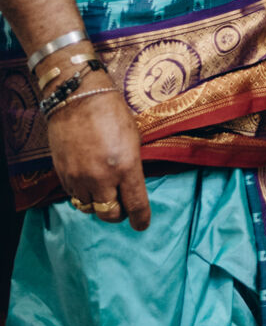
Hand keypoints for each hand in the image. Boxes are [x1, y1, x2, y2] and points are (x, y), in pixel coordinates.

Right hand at [47, 79, 149, 230]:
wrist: (78, 101)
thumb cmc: (112, 114)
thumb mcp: (134, 140)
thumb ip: (133, 165)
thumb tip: (132, 184)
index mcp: (126, 167)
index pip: (136, 205)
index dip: (141, 219)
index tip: (142, 225)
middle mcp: (102, 178)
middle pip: (110, 214)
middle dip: (119, 215)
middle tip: (123, 207)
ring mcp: (79, 178)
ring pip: (89, 208)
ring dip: (99, 204)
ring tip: (105, 192)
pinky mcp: (63, 175)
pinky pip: (74, 197)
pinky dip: (83, 195)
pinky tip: (89, 183)